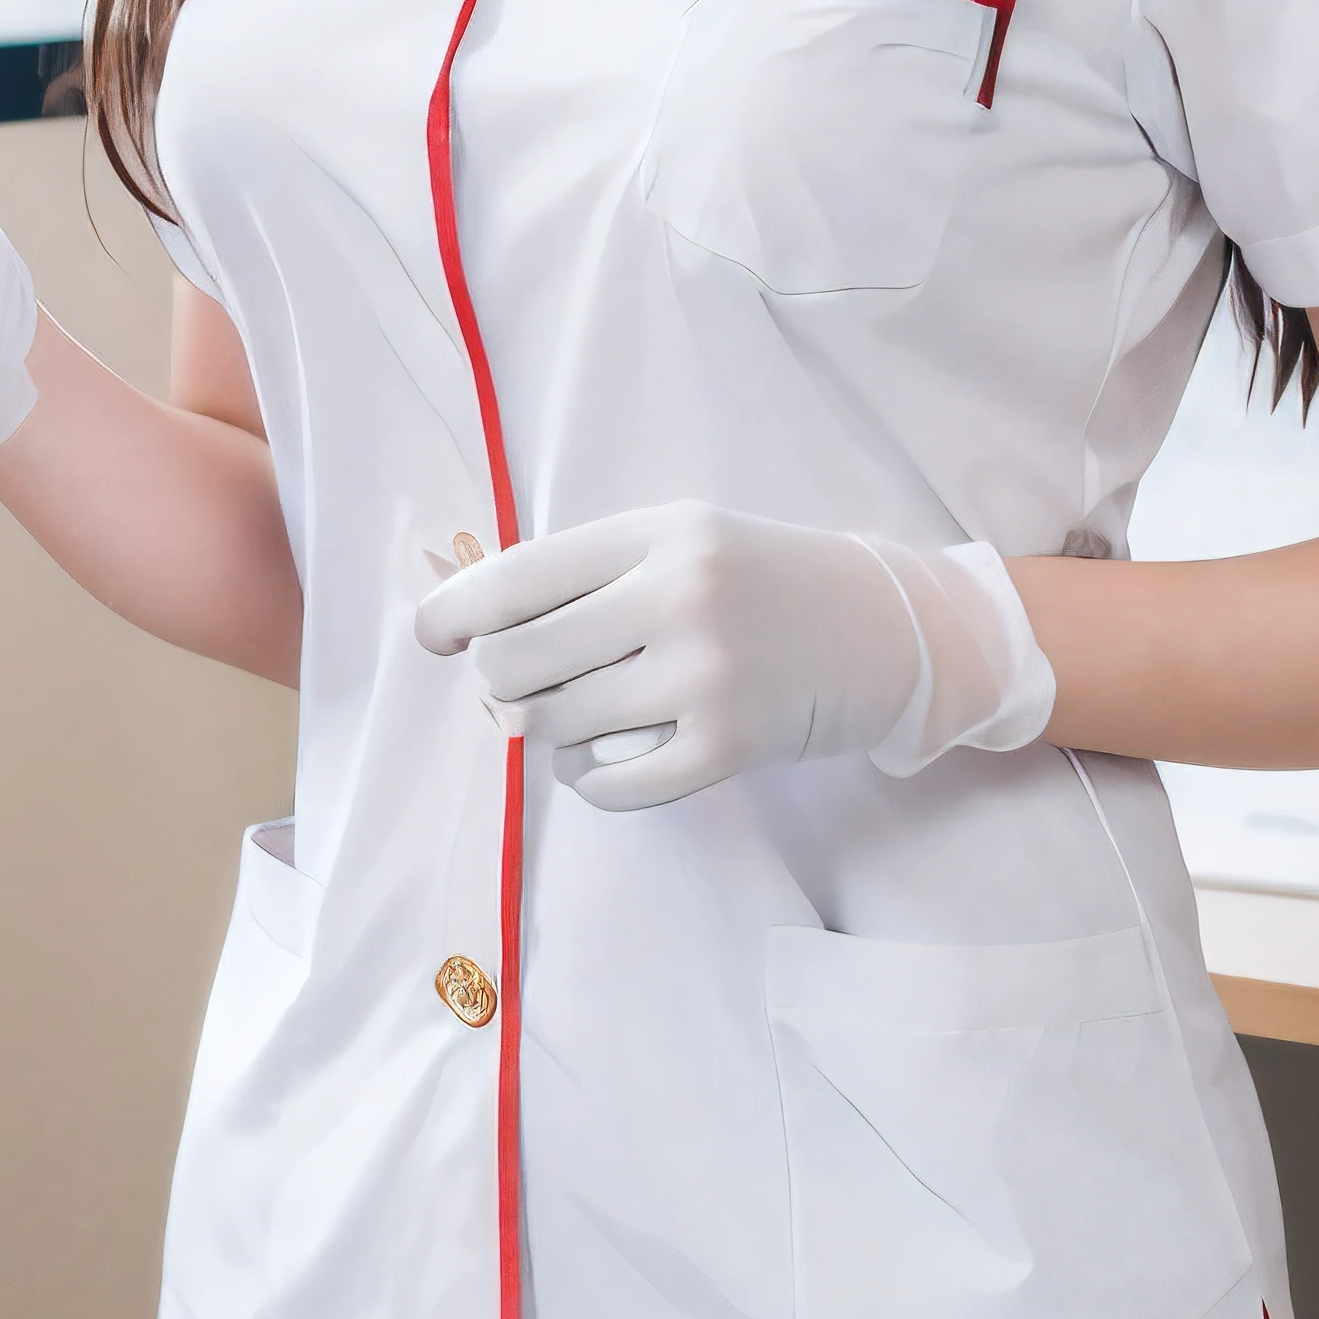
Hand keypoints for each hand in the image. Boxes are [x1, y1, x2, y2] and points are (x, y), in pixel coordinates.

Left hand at [415, 501, 1054, 811]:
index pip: (517, 577)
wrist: (888, 629)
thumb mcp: (683, 540)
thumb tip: (468, 625)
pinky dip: (592, 780)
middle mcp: (677, 596)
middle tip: (520, 688)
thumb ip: (589, 571)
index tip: (430, 635)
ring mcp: (704, 675)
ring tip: (575, 721)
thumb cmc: (764, 582)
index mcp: (658, 533)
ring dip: (545, 734)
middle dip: (498, 684)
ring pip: (554, 726)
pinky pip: (610, 785)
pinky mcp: (729, 745)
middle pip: (517, 661)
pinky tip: (610, 759)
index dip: (454, 612)